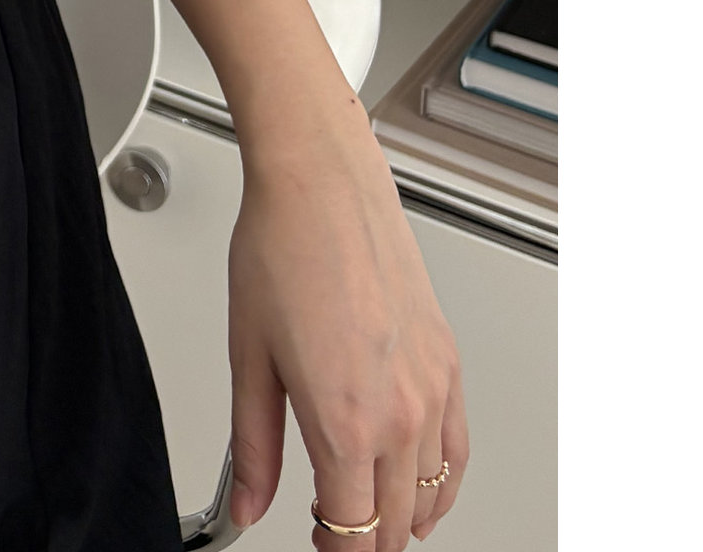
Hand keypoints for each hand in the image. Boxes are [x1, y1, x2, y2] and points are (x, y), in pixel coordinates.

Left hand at [225, 115, 467, 549]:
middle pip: (396, 525)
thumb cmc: (280, 251)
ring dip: (403, 520)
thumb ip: (251, 447)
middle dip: (364, 543)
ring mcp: (432, 389)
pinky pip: (458, 451)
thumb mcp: (248, 358)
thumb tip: (244, 506)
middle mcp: (399, 413)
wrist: (322, 187)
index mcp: (344, 421)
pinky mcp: (448, 363)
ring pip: (432, 496)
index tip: (315, 543)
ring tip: (367, 517)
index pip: (354, 534)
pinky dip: (442, 485)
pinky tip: (420, 486)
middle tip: (332, 533)